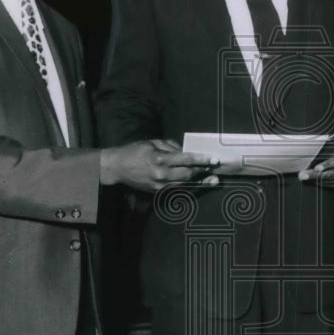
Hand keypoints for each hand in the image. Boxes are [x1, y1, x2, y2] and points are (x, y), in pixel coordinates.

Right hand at [101, 139, 218, 192]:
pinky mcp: (157, 192)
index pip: (186, 159)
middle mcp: (161, 174)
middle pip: (188, 174)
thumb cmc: (135, 151)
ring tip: (212, 180)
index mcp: (160, 158)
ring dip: (200, 182)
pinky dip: (189, 188)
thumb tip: (187, 151)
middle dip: (204, 171)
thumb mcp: (154, 142)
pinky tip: (198, 185)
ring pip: (185, 185)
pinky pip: (177, 190)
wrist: (117, 167)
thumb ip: (172, 146)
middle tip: (216, 168)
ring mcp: (159, 185)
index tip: (214, 160)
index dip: (202, 160)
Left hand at [298, 143, 333, 186]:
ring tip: (305, 177)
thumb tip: (316, 157)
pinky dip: (322, 183)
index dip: (326, 165)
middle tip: (304, 175)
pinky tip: (313, 181)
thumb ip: (332, 151)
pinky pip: (332, 185)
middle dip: (316, 175)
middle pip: (332, 174)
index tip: (317, 168)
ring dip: (316, 180)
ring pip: (331, 181)